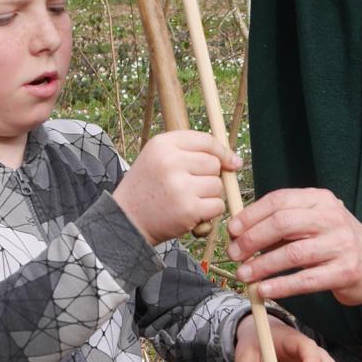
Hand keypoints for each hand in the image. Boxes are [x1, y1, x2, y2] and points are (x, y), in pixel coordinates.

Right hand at [114, 131, 239, 244]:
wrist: (126, 220)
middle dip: (210, 176)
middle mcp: (170, 162)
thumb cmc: (148, 188)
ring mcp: (180, 186)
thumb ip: (191, 152)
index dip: (222, 152)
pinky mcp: (188, 209)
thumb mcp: (159, 158)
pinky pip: (217, 205)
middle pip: (214, 164)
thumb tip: (234, 160)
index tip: (231, 162)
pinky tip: (191, 212)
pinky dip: (209, 211)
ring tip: (187, 199)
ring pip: (217, 185)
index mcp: (162, 144)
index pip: (205, 140)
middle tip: (190, 187)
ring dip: (209, 195)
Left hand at [228, 188, 361, 305]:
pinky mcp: (345, 272)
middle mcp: (332, 218)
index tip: (232, 230)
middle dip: (252, 240)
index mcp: (321, 200)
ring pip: (292, 254)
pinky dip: (280, 286)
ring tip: (243, 274)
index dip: (251, 215)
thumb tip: (239, 232)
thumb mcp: (315, 221)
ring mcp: (341, 245)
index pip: (279, 200)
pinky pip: (306, 280)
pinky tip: (263, 290)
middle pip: (283, 223)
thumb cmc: (338, 242)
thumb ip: (284, 223)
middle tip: (233, 254)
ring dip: (262, 266)